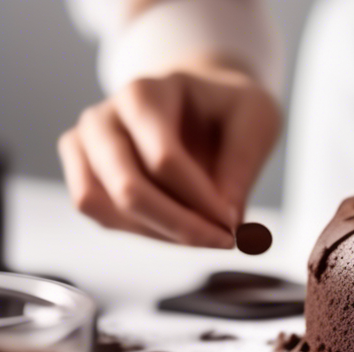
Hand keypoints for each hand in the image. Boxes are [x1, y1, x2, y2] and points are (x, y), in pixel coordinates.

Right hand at [57, 66, 280, 246]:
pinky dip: (147, 232)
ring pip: (108, 209)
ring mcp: (85, 148)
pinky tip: (183, 229)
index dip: (203, 200)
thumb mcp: (255, 121)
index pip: (164, 159)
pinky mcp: (84, 176)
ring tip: (207, 233)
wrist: (200, 102)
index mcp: (144, 94)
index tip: (237, 223)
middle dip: (182, 226)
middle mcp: (102, 119)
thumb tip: (228, 219)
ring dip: (164, 233)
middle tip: (226, 241)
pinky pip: (104, 218)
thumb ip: (241, 166)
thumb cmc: (226, 110)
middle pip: (128, 188)